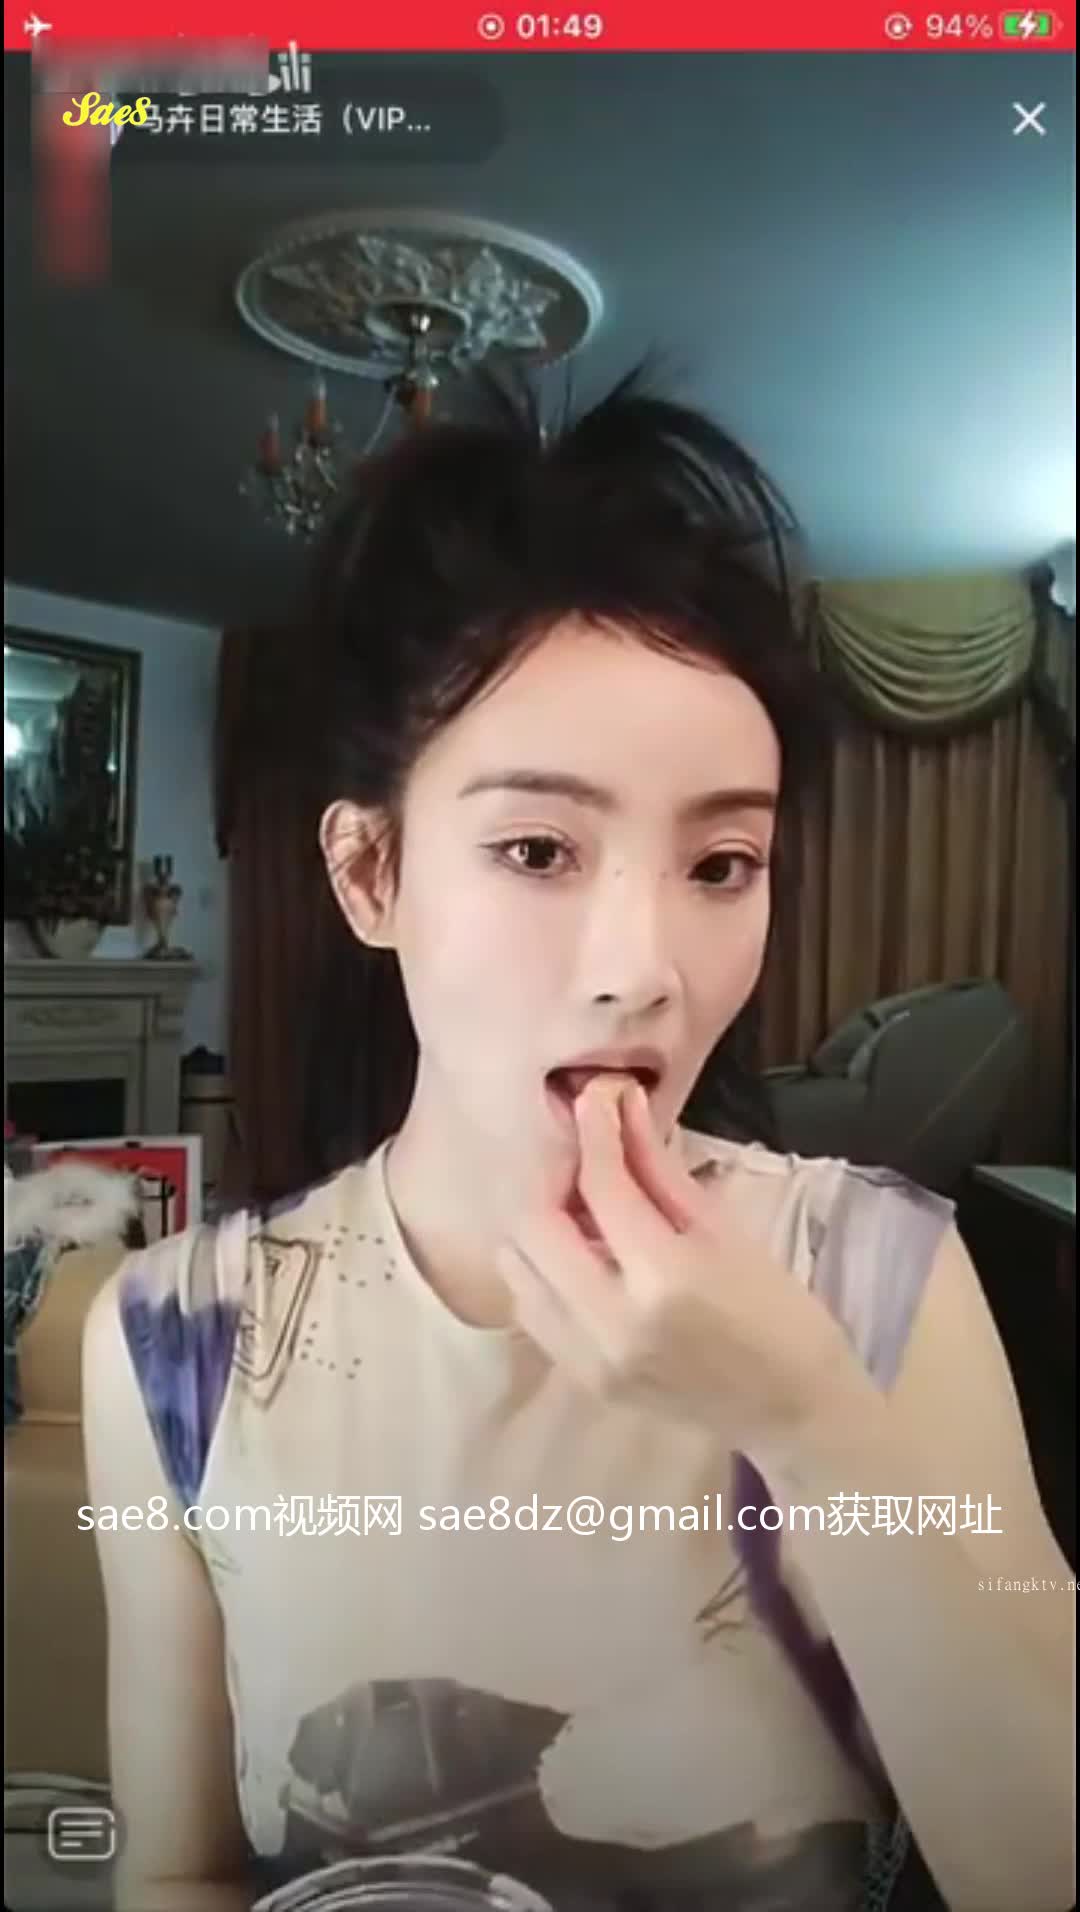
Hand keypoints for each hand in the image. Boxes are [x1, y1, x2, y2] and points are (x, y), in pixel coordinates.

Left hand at [495, 1075, 863, 1454]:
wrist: (794, 1412)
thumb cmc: (780, 1314)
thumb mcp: (726, 1231)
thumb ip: (658, 1169)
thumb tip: (618, 1104)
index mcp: (667, 1280)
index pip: (601, 1184)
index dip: (592, 1127)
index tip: (595, 1094)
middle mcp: (613, 1323)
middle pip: (533, 1224)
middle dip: (551, 1175)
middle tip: (584, 1158)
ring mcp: (589, 1360)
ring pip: (517, 1267)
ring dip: (539, 1224)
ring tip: (583, 1210)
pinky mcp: (581, 1381)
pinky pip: (530, 1308)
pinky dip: (542, 1270)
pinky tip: (582, 1257)